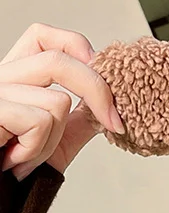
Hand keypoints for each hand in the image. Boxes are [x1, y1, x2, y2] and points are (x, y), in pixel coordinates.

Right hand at [0, 23, 123, 179]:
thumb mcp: (53, 143)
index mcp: (14, 78)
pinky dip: (35, 150)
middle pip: (58, 58)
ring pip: (56, 100)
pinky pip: (38, 122)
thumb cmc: (11, 175)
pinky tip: (14, 163)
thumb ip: (79, 121)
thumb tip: (110, 107)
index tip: (101, 84)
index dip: (78, 49)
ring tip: (27, 159)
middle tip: (114, 124)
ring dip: (52, 141)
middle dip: (98, 93)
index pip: (43, 36)